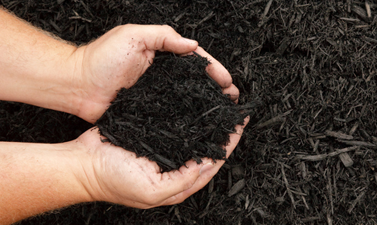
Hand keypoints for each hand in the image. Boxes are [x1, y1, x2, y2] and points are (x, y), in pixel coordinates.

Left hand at [71, 24, 239, 122]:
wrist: (76, 86)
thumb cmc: (100, 58)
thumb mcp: (133, 36)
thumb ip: (163, 36)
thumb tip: (193, 45)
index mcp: (161, 55)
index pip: (194, 60)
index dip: (213, 69)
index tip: (226, 80)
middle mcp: (162, 75)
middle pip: (196, 80)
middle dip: (217, 88)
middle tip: (232, 98)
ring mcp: (157, 94)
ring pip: (188, 98)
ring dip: (207, 104)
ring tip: (224, 112)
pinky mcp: (148, 111)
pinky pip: (172, 113)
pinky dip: (188, 118)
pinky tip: (200, 125)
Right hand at [74, 116, 248, 207]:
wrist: (82, 163)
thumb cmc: (111, 180)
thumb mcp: (150, 191)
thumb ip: (180, 182)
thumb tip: (204, 166)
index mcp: (179, 182)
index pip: (212, 162)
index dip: (228, 145)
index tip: (240, 126)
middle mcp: (175, 166)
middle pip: (207, 147)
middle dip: (223, 131)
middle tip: (236, 112)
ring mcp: (164, 149)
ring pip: (194, 135)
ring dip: (208, 122)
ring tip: (221, 105)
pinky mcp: (153, 134)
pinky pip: (176, 125)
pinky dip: (188, 116)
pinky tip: (196, 105)